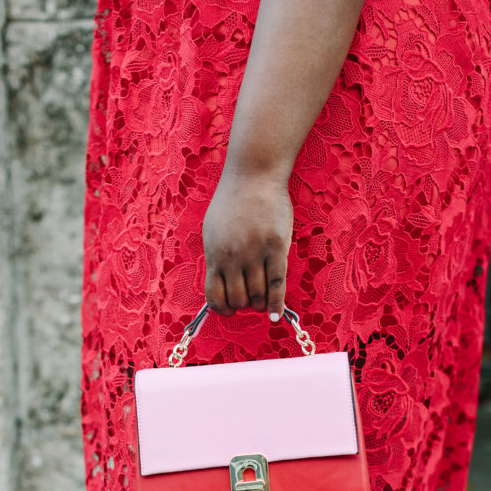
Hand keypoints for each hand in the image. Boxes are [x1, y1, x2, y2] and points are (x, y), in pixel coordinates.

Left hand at [202, 170, 292, 317]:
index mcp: (215, 254)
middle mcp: (233, 257)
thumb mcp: (213, 231)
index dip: (222, 310)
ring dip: (261, 304)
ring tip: (264, 301)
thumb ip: (217, 257)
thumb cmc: (233, 202)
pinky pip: (277, 284)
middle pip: (238, 300)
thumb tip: (220, 283)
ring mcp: (255, 253)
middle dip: (244, 305)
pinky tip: (277, 315)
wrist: (254, 174)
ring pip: (258, 295)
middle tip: (251, 300)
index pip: (214, 297)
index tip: (230, 311)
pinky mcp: (276, 247)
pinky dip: (277, 304)